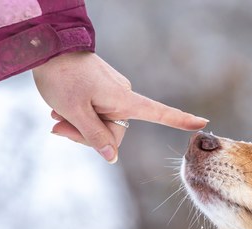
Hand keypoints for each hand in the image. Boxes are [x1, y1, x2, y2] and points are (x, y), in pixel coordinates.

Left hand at [32, 51, 208, 162]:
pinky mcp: (102, 91)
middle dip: (86, 136)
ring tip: (55, 115)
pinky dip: (78, 116)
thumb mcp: (75, 112)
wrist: (47, 47)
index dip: (180, 121)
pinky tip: (59, 110)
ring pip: (101, 125)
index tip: (203, 124)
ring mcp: (113, 93)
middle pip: (114, 132)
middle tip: (58, 127)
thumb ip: (94, 137)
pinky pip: (95, 113)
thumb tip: (112, 157)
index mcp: (124, 100)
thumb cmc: (62, 78)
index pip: (159, 113)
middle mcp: (123, 97)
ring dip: (77, 126)